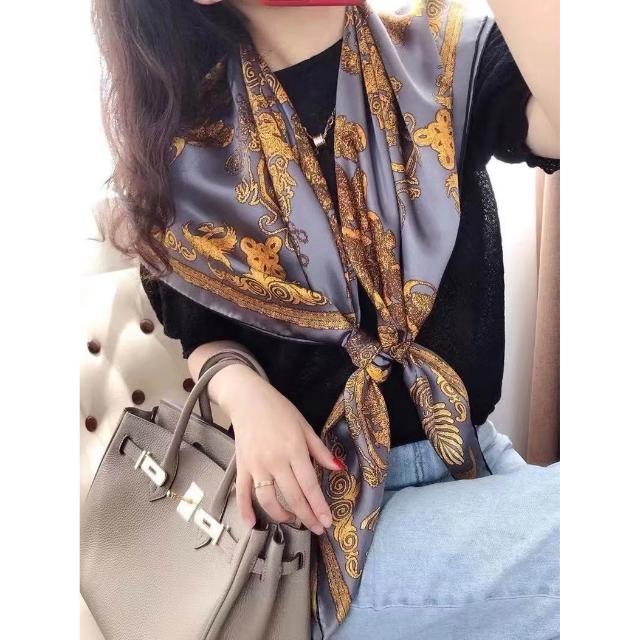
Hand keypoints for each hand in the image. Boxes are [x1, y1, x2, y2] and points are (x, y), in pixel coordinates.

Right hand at [211, 363, 343, 534]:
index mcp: (294, 449)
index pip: (309, 484)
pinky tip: (252, 524)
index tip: (327, 522)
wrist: (247, 399)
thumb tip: (338, 468)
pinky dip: (245, 510)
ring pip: (268, 499)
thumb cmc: (279, 410)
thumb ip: (320, 450)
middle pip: (292, 496)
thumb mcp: (304, 425)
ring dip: (281, 516)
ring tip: (292, 521)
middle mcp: (275, 461)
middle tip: (317, 529)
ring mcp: (256, 465)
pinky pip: (242, 492)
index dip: (318, 506)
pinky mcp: (241, 466)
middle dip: (306, 516)